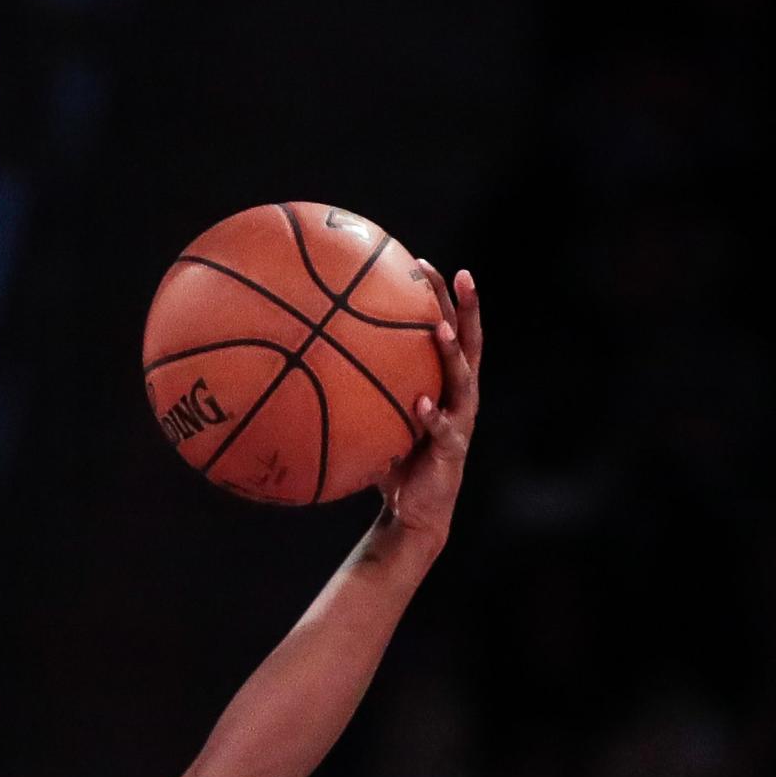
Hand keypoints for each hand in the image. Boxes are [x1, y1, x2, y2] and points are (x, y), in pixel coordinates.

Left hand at [376, 262, 479, 544]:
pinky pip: (443, 430)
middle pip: (469, 342)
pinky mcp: (452, 451)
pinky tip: (419, 402)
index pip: (449, 329)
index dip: (443, 297)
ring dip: (452, 353)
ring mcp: (460, 421)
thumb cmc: (392, 460)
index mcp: (445, 383)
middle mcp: (459, 395)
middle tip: (459, 275)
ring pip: (463, 380)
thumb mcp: (373, 419)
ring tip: (439, 330)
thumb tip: (305, 364)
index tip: (425, 263)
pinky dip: (431, 415)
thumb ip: (355, 393)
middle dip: (466, 308)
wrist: (412, 513)